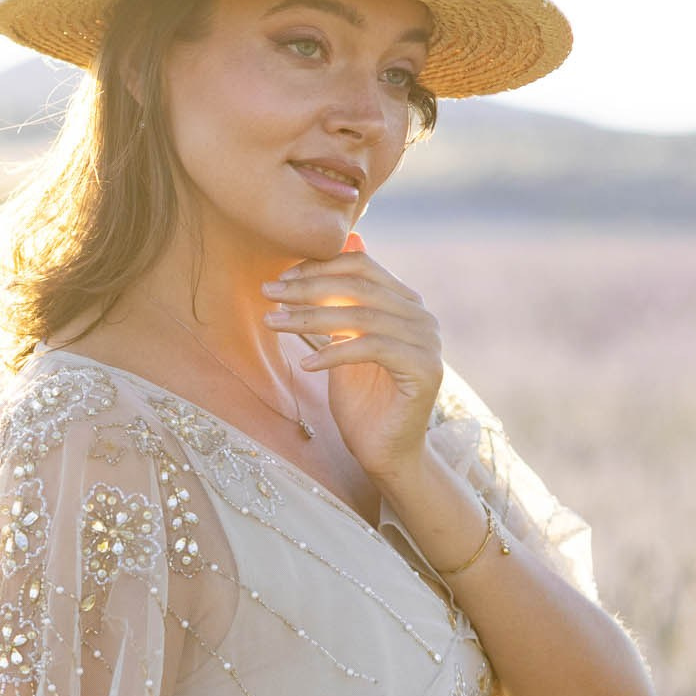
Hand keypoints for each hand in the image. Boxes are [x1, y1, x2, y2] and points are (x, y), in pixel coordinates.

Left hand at [261, 240, 442, 487]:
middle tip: (267, 292)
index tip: (279, 279)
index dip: (318, 267)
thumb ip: (342, 301)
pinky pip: (371, 348)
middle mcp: (422, 316)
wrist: (385, 452)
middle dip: (307, 288)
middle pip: (358, 286)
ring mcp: (427, 341)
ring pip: (361, 316)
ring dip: (309, 318)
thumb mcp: (344, 341)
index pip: (362, 266)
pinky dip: (333, 353)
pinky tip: (306, 365)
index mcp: (406, 302)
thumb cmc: (362, 400)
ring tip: (272, 321)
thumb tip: (344, 244)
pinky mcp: (425, 369)